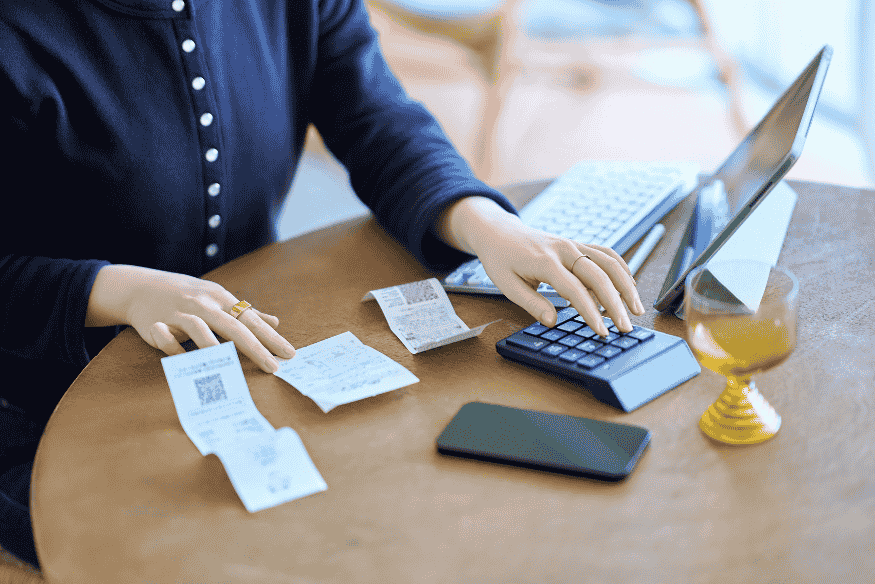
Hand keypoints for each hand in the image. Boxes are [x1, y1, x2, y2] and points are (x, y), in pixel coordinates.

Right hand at [86, 265, 294, 371]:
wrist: (140, 286)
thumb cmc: (185, 294)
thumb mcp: (217, 298)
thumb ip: (245, 312)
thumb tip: (275, 323)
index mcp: (221, 298)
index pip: (250, 319)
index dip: (270, 337)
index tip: (288, 354)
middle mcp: (203, 303)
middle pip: (233, 326)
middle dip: (255, 348)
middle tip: (273, 367)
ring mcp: (179, 312)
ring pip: (199, 328)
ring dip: (214, 347)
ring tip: (229, 365)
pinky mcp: (156, 322)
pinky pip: (167, 337)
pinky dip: (175, 348)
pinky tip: (185, 360)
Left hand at [435, 197, 644, 335]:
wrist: (500, 232)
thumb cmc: (501, 260)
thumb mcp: (507, 285)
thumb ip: (531, 303)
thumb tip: (552, 322)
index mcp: (545, 261)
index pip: (575, 289)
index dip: (591, 313)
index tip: (602, 332)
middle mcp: (564, 250)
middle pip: (599, 276)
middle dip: (616, 304)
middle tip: (626, 328)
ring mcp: (573, 244)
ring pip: (609, 262)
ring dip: (626, 286)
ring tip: (637, 310)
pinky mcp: (578, 244)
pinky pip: (606, 253)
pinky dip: (621, 269)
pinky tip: (630, 287)